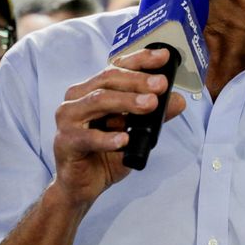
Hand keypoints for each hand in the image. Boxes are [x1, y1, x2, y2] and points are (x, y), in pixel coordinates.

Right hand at [52, 48, 185, 206]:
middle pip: (108, 80)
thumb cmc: (104, 155)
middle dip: (138, 80)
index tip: (163, 57)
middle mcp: (78, 97)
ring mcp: (68, 118)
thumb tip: (179, 101)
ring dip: (126, 101)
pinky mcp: (65, 141)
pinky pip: (87, 137)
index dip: (140, 59)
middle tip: (161, 85)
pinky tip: (124, 140)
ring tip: (150, 104)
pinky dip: (107, 138)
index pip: (117, 67)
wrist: (81, 187)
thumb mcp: (136, 134)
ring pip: (98, 101)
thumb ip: (154, 117)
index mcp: (93, 89)